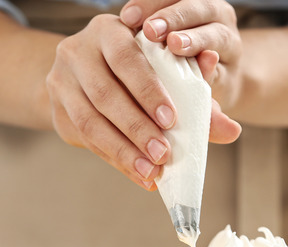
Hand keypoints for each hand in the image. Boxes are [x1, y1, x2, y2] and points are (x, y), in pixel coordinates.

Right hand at [47, 13, 240, 190]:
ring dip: (124, 150)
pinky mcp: (55, 110)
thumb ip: (199, 96)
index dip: (148, 89)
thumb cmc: (138, 70)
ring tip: (151, 171)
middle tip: (163, 154)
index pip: (127, 58)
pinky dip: (115, 159)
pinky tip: (138, 173)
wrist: (84, 72)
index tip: (172, 118)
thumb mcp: (167, 73)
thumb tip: (232, 130)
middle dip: (137, 128)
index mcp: (108, 31)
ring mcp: (61, 81)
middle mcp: (77, 51)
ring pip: (90, 121)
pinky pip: (84, 140)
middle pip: (105, 94)